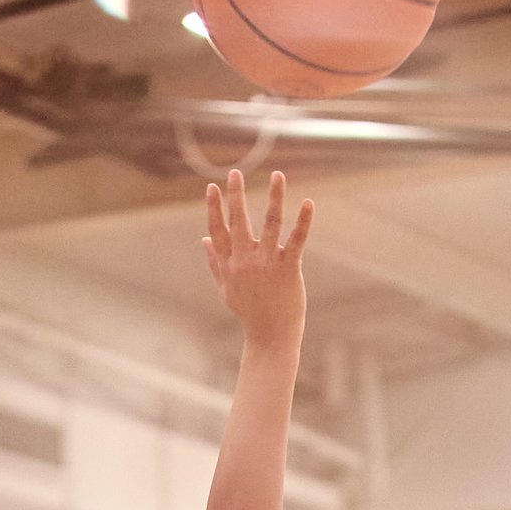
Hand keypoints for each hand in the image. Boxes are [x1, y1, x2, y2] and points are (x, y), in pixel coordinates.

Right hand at [202, 167, 311, 348]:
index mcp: (229, 264)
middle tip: (235, 173)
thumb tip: (203, 240)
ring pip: (270, 223)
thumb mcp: (226, 288)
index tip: (213, 187)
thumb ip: (215, 262)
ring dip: (274, 197)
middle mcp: (245, 260)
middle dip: (235, 196)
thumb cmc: (249, 312)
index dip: (214, 208)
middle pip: (238, 221)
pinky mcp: (288, 268)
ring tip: (278, 175)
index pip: (217, 230)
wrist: (270, 337)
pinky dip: (303, 220)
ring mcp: (267, 263)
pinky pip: (296, 239)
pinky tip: (307, 202)